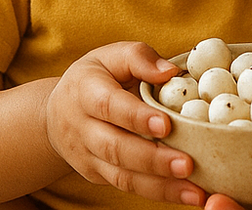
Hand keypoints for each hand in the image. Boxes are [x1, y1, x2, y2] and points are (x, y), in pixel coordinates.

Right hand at [44, 41, 207, 205]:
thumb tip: (170, 72)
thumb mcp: (111, 56)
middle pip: (115, 148)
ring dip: (160, 186)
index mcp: (85, 92)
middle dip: (153, 159)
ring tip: (194, 191)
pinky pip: (127, 187)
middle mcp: (82, 128)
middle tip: (187, 164)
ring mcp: (88, 157)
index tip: (165, 125)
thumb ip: (139, 58)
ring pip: (122, 176)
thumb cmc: (96, 77)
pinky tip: (186, 195)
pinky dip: (158, 193)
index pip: (109, 106)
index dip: (135, 117)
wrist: (56, 113)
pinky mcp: (97, 176)